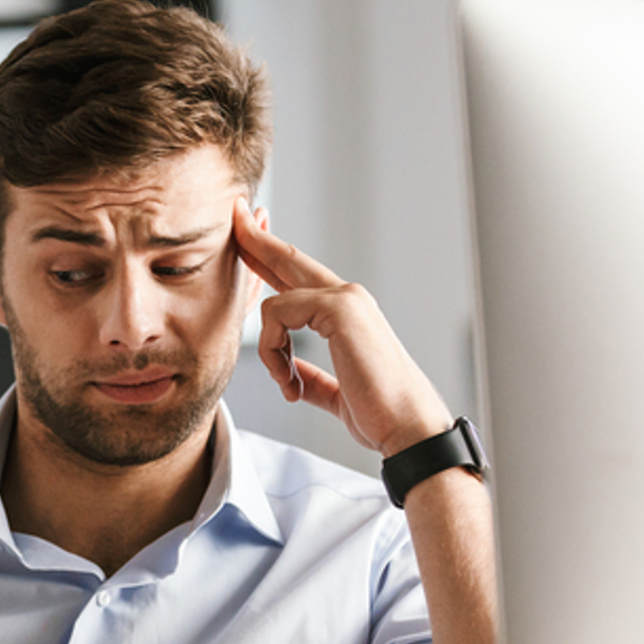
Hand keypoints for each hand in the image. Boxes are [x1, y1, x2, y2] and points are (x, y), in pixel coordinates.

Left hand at [232, 205, 453, 457]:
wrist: (408, 429)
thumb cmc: (380, 414)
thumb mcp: (336, 393)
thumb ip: (312, 378)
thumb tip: (292, 377)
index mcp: (346, 314)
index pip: (300, 277)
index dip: (271, 256)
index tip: (248, 239)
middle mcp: (348, 297)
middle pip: (289, 258)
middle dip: (257, 239)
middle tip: (235, 214)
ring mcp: (346, 298)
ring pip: (275, 300)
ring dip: (269, 350)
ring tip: (288, 384)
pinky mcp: (340, 307)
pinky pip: (278, 314)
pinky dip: (275, 354)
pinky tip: (291, 384)